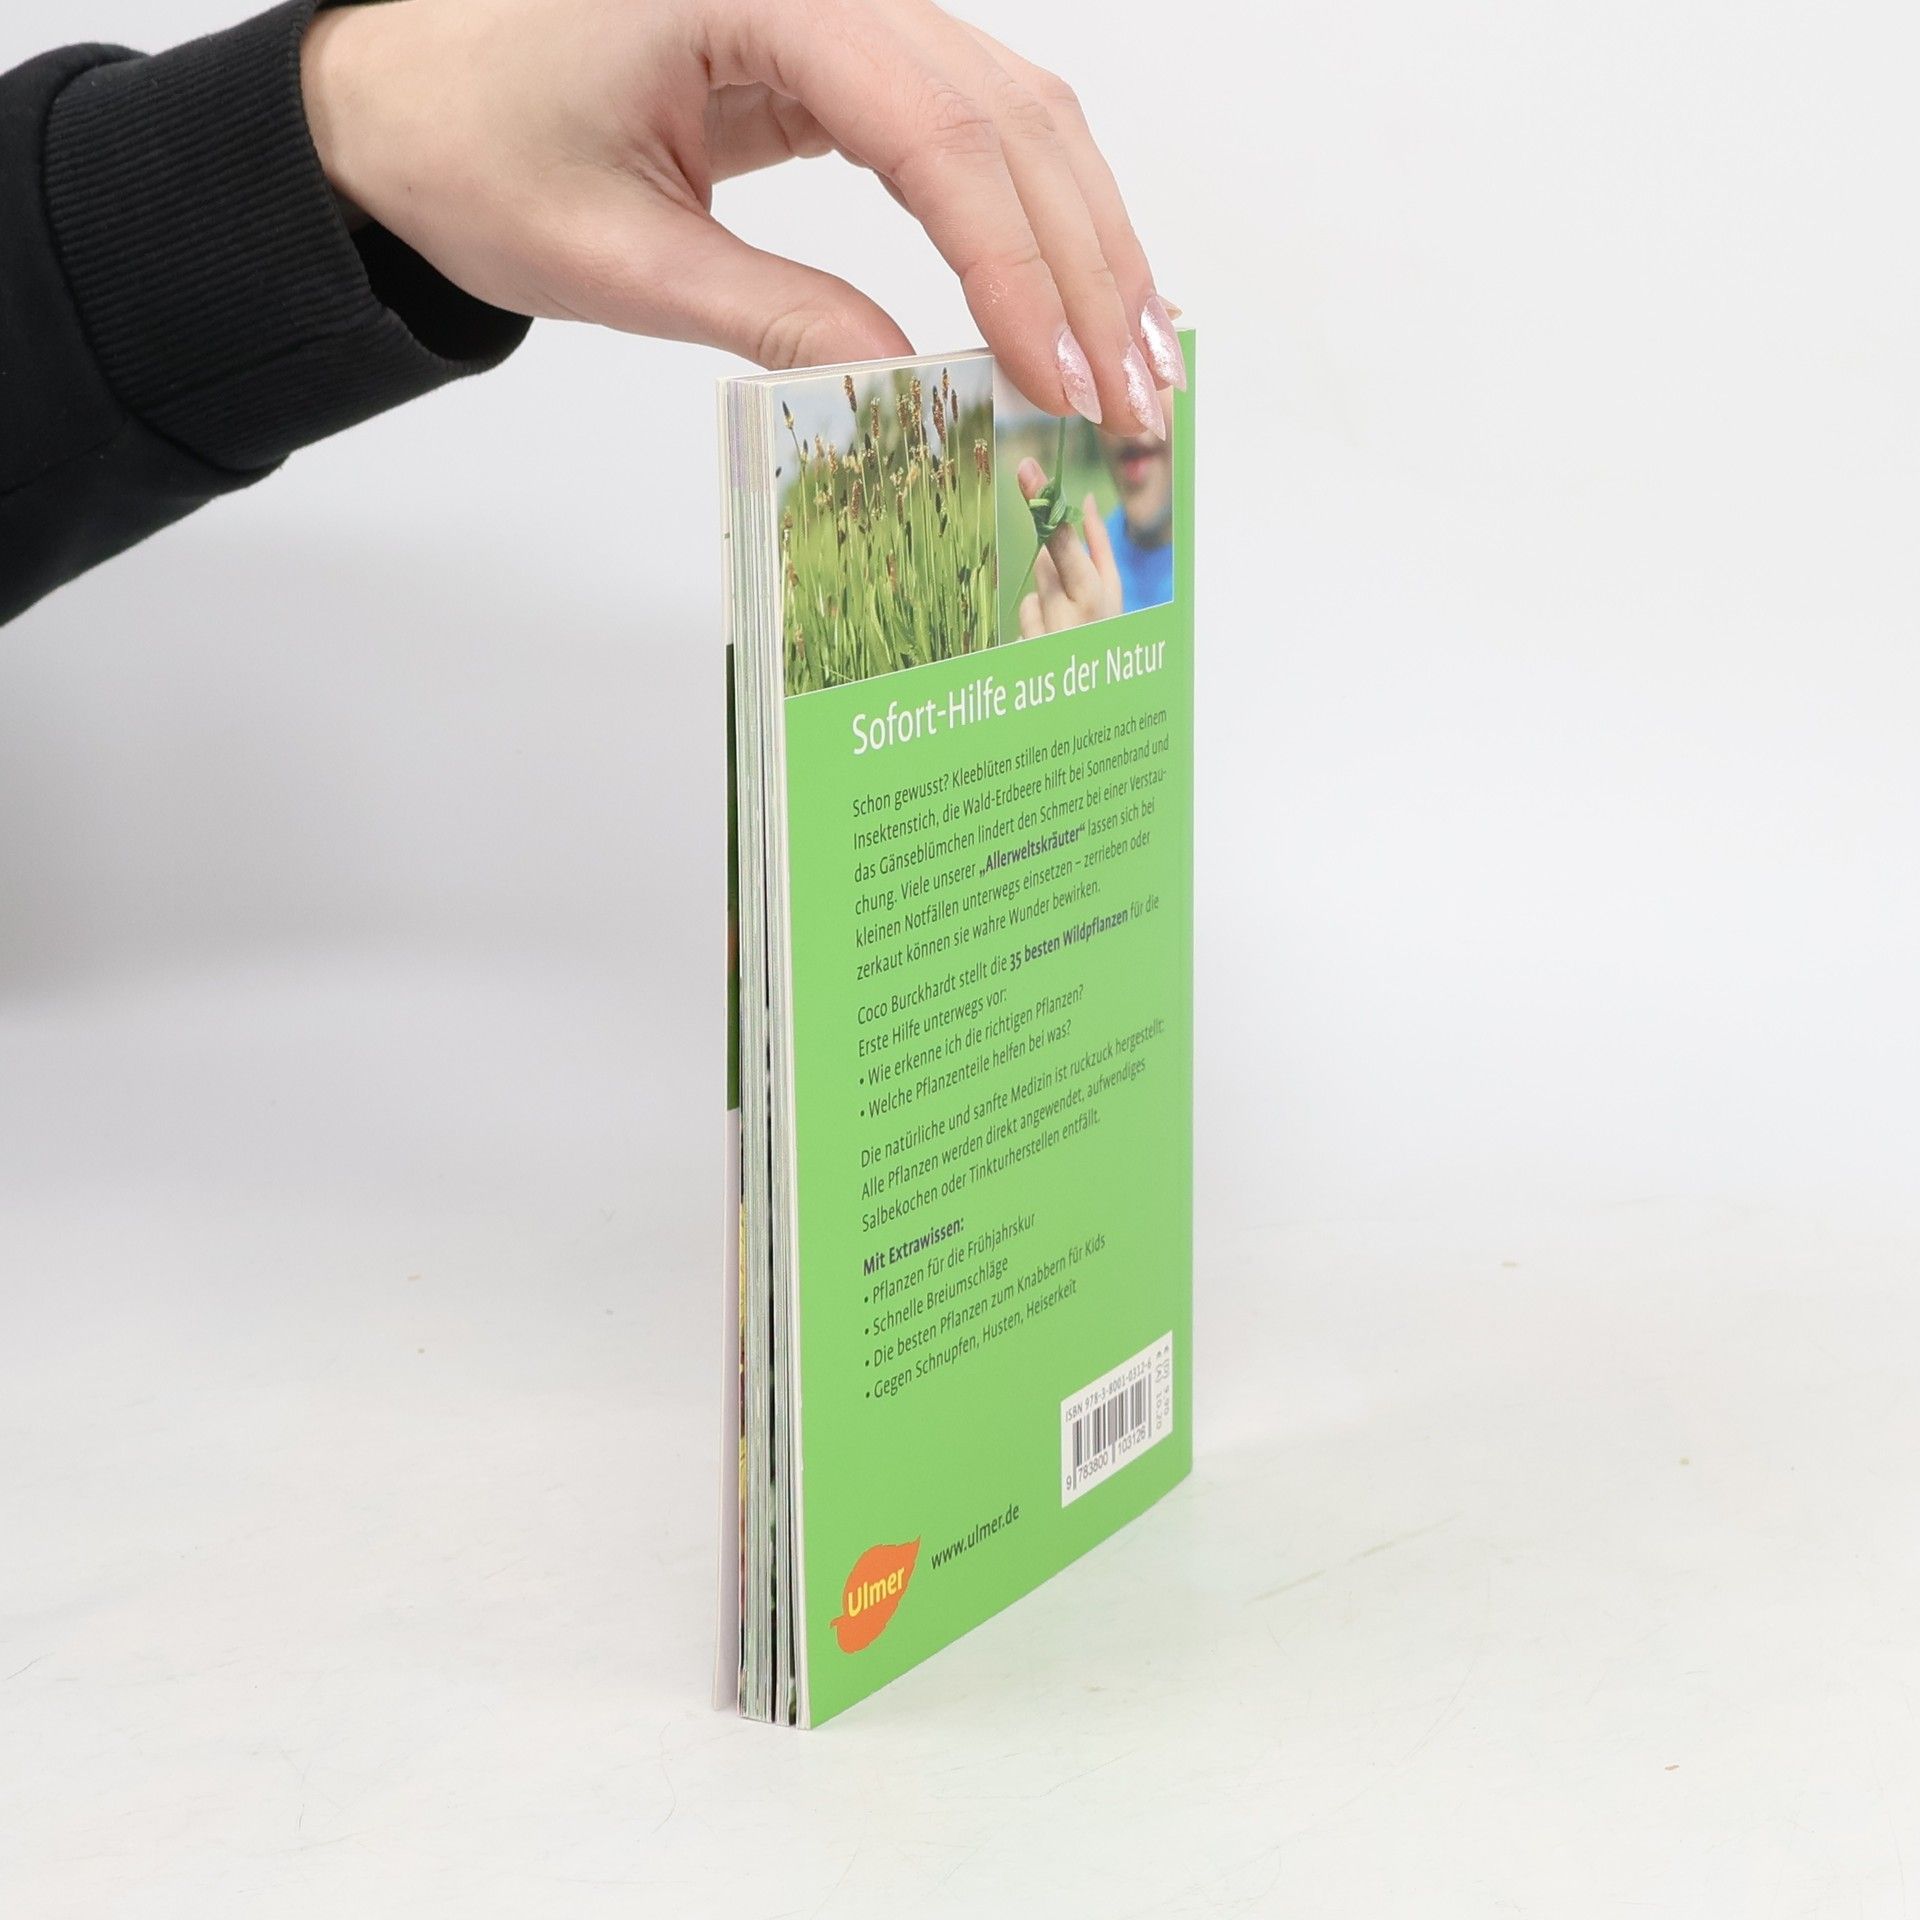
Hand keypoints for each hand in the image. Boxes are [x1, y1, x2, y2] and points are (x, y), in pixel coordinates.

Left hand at [299, 0, 1187, 425]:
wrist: (395, 99)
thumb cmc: (467, 147)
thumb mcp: (613, 255)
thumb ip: (773, 316)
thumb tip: (912, 384)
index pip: (936, 135)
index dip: (1015, 270)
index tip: (1059, 385)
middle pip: (1008, 113)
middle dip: (1084, 264)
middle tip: (1135, 396)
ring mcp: (840, 7)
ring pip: (1012, 113)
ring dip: (1083, 240)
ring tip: (1133, 360)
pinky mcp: (837, 54)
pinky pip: (966, 127)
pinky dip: (1029, 217)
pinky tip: (1068, 294)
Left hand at [1015, 459, 1121, 636]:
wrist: (1098, 697)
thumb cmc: (1107, 633)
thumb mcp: (1111, 593)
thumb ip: (1096, 545)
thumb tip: (1084, 497)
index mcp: (1101, 595)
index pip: (1068, 541)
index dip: (1046, 505)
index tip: (1027, 472)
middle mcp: (1077, 616)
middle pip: (1048, 556)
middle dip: (1048, 534)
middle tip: (1031, 479)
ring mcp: (1049, 636)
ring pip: (1036, 588)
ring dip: (1048, 593)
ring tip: (1070, 618)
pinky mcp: (1032, 653)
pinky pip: (1027, 616)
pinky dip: (1037, 620)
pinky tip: (1054, 637)